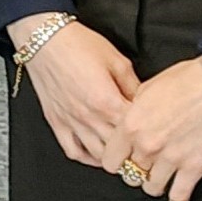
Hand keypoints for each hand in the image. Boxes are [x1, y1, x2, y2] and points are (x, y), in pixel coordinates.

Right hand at [10, 15, 137, 171]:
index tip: (157, 136)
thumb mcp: (117, 60)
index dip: (148, 135)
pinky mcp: (57, 122)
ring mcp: (71, 122)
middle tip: (146, 152)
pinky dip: (87, 158)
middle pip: (119, 148)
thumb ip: (133, 85)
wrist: (44, 40)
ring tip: (126, 157)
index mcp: (107, 100)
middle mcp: (89, 116)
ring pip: (98, 155)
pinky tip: (98, 156)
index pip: (135, 130)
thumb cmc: (77, 45)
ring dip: (114, 160)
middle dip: (135, 153)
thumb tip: (144, 102)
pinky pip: (73, 151)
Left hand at [114, 56, 201, 200]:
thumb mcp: (147, 89)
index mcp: (131, 125)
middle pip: (130, 175)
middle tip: (145, 166)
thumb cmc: (188, 79)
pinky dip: (178, 199)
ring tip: (162, 176)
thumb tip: (128, 123)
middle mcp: (147, 145)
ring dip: (156, 183)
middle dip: (136, 171)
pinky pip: (179, 195)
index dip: (116, 161)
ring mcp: (170, 158)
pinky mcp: (195, 166)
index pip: (109, 161)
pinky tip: (178, 197)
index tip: (123, 159)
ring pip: (151, 188)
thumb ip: (133, 112)